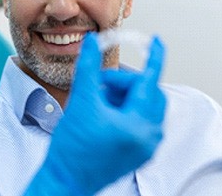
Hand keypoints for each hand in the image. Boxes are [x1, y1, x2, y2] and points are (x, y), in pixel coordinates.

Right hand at [24, 32, 165, 195]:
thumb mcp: (80, 102)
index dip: (154, 57)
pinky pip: (139, 121)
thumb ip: (89, 69)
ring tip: (97, 101)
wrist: (64, 181)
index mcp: (139, 125)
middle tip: (100, 85)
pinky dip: (124, 110)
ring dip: (123, 96)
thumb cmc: (71, 149)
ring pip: (143, 106)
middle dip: (124, 83)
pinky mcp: (138, 153)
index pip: (151, 82)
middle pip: (148, 94)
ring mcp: (145, 147)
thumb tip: (93, 42)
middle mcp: (149, 138)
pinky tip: (102, 113)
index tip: (157, 40)